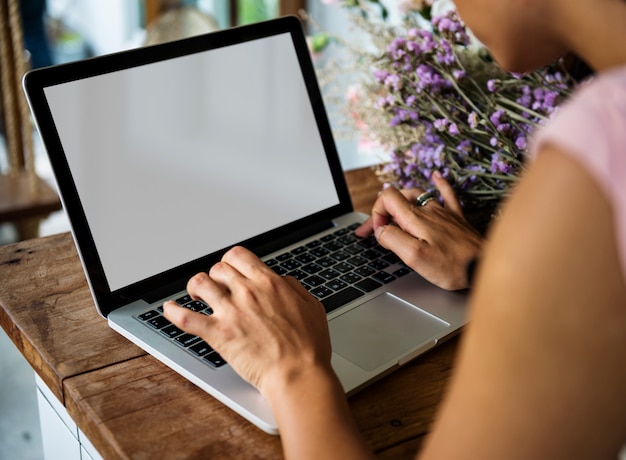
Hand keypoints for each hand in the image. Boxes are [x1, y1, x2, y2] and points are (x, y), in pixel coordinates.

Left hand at [163, 246, 333, 397]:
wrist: (298, 373)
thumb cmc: (308, 346)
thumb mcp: (312, 306)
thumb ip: (294, 288)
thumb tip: (282, 281)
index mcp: (269, 283)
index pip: (239, 256)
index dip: (231, 261)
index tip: (230, 270)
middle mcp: (248, 292)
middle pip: (218, 268)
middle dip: (215, 275)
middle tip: (215, 287)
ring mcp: (231, 312)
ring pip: (200, 283)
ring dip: (195, 287)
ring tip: (196, 295)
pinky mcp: (218, 334)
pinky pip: (185, 318)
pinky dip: (172, 312)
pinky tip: (169, 309)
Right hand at [355, 171, 482, 289]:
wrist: (483, 267)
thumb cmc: (450, 266)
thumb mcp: (414, 257)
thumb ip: (392, 239)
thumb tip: (381, 229)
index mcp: (415, 218)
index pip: (387, 198)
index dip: (377, 213)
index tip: (380, 232)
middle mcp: (428, 210)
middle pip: (399, 198)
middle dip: (383, 212)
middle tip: (376, 232)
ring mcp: (443, 212)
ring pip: (417, 196)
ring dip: (401, 201)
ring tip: (392, 214)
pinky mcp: (456, 218)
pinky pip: (447, 194)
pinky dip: (439, 183)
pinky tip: (436, 176)